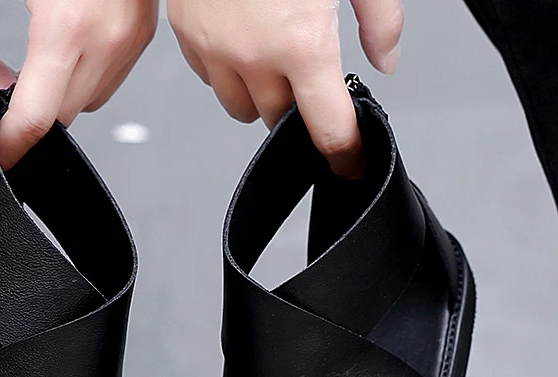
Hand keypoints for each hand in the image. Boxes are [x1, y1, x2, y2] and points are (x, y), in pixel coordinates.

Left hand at [0, 0, 158, 168]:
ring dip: (53, 94)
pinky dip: (79, 77)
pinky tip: (63, 44)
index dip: (10, 145)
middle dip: (24, 107)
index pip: (34, 117)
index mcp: (66, 26)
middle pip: (58, 117)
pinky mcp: (141, 38)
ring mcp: (128, 42)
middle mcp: (104, 41)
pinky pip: (106, 82)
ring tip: (32, 52)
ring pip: (83, 104)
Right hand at [167, 0, 403, 177]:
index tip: (349, 163)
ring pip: (242, 109)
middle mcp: (252, 55)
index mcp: (300, 43)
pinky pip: (212, 81)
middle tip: (310, 75)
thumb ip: (378, 17)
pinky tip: (244, 38)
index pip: (326, 127)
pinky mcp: (188, 38)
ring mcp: (214, 49)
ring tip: (274, 55)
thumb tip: (385, 58)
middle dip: (299, 109)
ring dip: (263, 96)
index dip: (344, 152)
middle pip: (280, 121)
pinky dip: (231, 72)